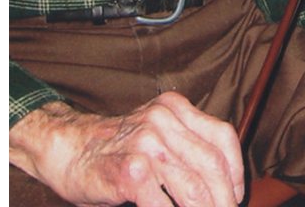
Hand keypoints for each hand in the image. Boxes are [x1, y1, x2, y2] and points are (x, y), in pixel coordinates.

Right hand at [9, 93, 244, 206]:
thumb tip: (224, 186)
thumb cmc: (117, 149)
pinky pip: (162, 204)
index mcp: (175, 108)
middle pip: (212, 164)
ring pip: (193, 187)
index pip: (222, 136)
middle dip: (223, 199)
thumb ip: (186, 148)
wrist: (68, 149)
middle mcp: (163, 120)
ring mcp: (146, 143)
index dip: (236, 171)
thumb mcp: (156, 133)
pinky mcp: (130, 170)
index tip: (236, 196)